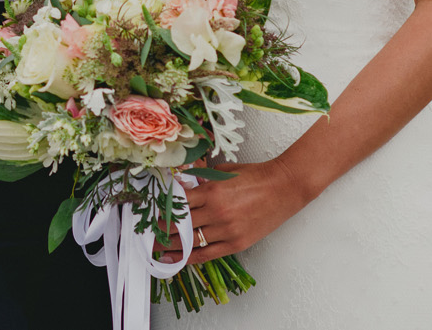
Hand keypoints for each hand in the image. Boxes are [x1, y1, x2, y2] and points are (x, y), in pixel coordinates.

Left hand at [157, 158, 312, 264]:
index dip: (161, 209)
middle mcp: (217, 212)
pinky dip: (190, 257)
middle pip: (180, 224)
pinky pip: (207, 254)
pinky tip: (177, 259)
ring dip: (170, 245)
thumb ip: (201, 181)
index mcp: (211, 191)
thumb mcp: (223, 172)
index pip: (176, 203)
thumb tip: (181, 186)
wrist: (284, 187)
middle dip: (161, 229)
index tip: (150, 212)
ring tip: (156, 247)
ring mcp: (227, 230)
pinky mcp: (237, 243)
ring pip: (190, 241)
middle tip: (147, 233)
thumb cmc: (255, 176)